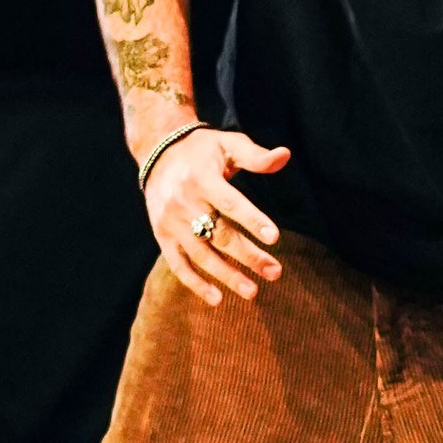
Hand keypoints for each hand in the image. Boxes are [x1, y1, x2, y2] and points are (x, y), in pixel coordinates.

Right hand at [143, 126, 290, 306]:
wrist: (157, 152)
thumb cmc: (202, 150)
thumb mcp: (228, 143)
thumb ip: (255, 155)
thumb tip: (285, 155)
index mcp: (202, 179)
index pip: (231, 203)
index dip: (252, 220)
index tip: (274, 238)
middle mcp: (184, 203)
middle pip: (219, 235)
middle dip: (248, 256)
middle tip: (275, 272)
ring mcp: (170, 222)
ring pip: (201, 255)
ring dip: (227, 276)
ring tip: (253, 291)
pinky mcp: (162, 236)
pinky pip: (178, 264)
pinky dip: (195, 284)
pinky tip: (217, 299)